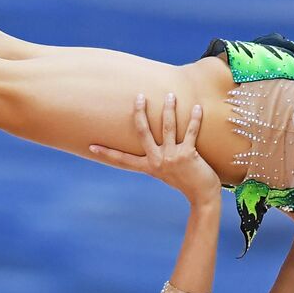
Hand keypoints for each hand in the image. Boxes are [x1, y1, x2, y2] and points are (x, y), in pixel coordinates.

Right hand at [89, 93, 220, 203]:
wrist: (202, 196)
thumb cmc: (185, 182)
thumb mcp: (165, 172)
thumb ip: (157, 159)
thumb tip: (152, 144)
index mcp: (148, 166)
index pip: (123, 159)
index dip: (107, 153)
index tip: (91, 147)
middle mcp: (157, 160)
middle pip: (143, 132)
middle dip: (140, 112)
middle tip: (140, 96)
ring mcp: (171, 157)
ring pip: (167, 127)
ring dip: (169, 109)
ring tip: (170, 95)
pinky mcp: (187, 154)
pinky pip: (191, 131)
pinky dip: (195, 119)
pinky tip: (197, 107)